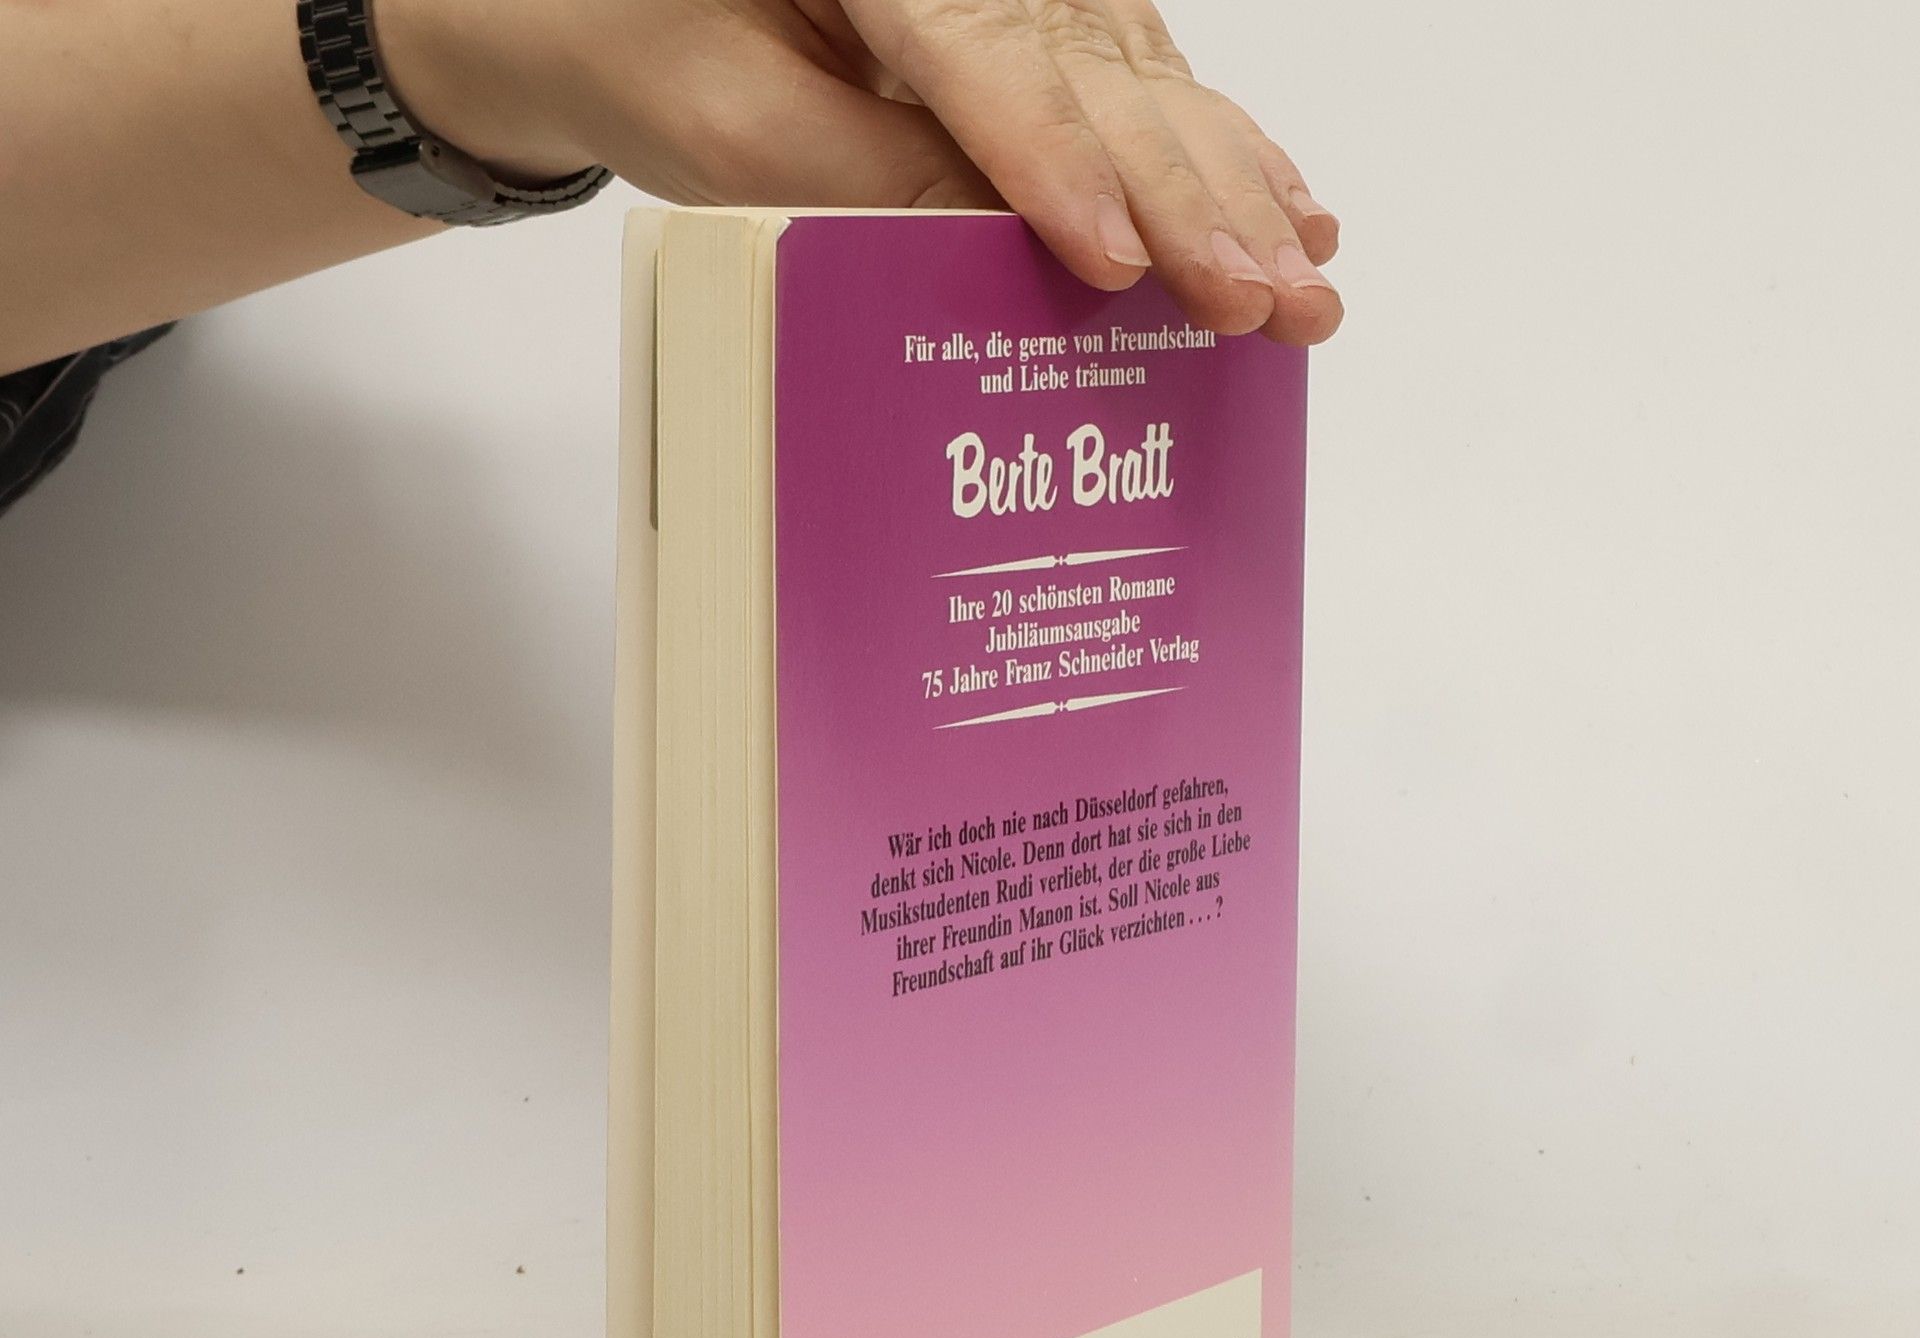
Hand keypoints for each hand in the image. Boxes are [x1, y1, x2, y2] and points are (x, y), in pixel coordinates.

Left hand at [383, 0, 1342, 345]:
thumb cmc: (649, 46)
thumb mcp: (734, 132)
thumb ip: (870, 184)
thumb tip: (1006, 250)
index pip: (987, 51)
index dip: (1058, 164)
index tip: (1115, 263)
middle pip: (1097, 69)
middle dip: (1189, 197)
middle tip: (1264, 300)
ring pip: (1142, 79)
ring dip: (1231, 188)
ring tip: (1302, 283)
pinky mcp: (1033, 21)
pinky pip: (1139, 82)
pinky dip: (1216, 153)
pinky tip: (1285, 203)